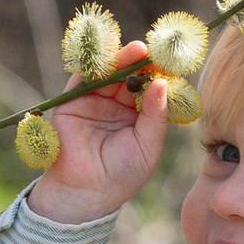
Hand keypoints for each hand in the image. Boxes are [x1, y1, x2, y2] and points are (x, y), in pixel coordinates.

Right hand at [28, 41, 171, 224]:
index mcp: (140, 115)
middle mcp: (119, 104)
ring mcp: (96, 100)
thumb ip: (156, 116)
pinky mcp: (74, 100)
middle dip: (141, 62)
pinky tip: (110, 58)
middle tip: (152, 52)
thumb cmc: (123, 174)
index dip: (159, 75)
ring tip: (136, 52)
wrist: (86, 191)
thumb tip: (162, 83)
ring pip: (109, 72)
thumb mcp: (148, 146)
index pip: (150, 88)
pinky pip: (84, 76)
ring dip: (122, 59)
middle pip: (130, 75)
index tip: (170, 62)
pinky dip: (96, 64)